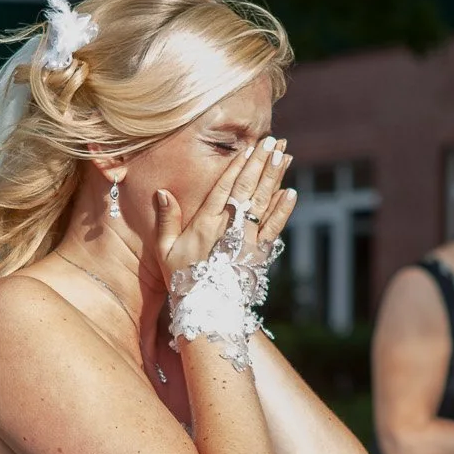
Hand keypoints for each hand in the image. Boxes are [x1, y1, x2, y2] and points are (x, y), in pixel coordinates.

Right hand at [157, 138, 295, 280]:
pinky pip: (275, 227)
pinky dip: (283, 210)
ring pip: (264, 202)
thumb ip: (166, 220)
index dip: (238, 165)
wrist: (206, 312)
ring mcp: (247, 240)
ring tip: (285, 155)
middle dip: (261, 162)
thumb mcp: (165, 251)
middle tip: (273, 140)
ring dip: (276, 177)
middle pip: (248, 188)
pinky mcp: (260, 254)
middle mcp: (229, 228)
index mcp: (206, 224)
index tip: (249, 146)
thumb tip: (162, 191)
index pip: (225, 187)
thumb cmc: (182, 280)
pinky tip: (290, 192)